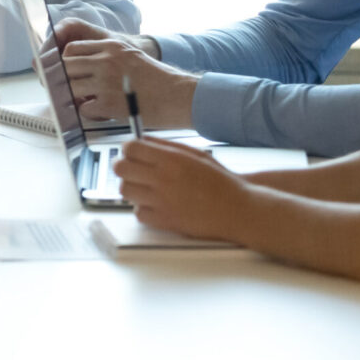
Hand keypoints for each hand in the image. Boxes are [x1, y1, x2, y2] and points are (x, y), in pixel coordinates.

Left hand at [56, 19, 197, 127]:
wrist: (177, 95)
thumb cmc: (158, 79)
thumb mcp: (131, 56)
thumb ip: (106, 57)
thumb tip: (79, 66)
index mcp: (111, 46)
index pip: (71, 48)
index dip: (64, 61)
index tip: (64, 70)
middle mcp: (106, 61)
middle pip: (65, 67)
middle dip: (60, 79)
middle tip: (63, 87)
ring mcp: (105, 82)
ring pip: (70, 87)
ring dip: (72, 96)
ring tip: (82, 99)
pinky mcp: (108, 104)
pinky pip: (84, 108)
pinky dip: (88, 111)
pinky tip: (98, 110)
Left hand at [114, 136, 250, 240]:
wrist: (238, 209)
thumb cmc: (219, 181)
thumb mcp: (194, 154)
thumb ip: (165, 145)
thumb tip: (141, 138)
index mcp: (172, 159)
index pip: (130, 148)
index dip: (128, 148)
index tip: (132, 152)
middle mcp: (164, 179)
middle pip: (121, 168)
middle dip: (124, 166)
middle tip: (134, 169)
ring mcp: (162, 201)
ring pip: (125, 190)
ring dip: (132, 187)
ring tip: (145, 187)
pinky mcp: (165, 221)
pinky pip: (138, 212)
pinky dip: (143, 208)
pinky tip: (155, 204)